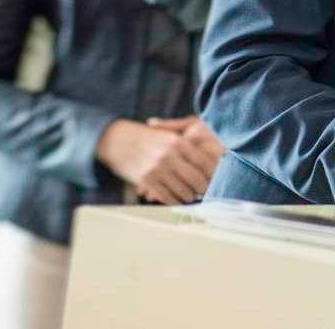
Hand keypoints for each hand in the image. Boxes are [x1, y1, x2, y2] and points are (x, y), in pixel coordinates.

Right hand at [95, 117, 218, 204]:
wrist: (115, 139)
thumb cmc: (145, 137)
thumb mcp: (166, 134)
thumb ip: (185, 145)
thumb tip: (208, 162)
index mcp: (176, 141)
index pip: (203, 162)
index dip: (213, 173)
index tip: (218, 179)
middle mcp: (168, 155)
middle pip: (196, 179)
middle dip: (204, 189)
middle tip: (207, 193)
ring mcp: (156, 169)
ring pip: (182, 191)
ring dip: (190, 197)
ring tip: (194, 197)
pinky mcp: (146, 180)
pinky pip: (167, 196)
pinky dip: (175, 201)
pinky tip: (178, 200)